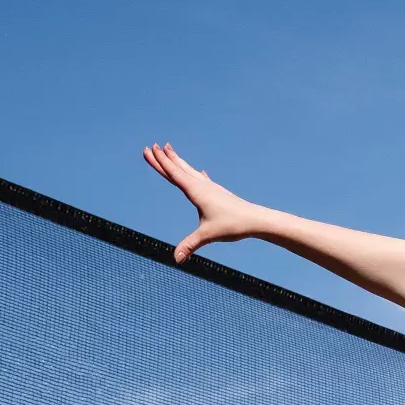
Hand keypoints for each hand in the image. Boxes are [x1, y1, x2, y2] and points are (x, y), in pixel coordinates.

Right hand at [142, 142, 264, 261]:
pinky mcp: (218, 193)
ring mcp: (211, 188)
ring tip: (170, 151)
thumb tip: (176, 259)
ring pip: (190, 171)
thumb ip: (190, 245)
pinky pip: (204, 179)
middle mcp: (203, 186)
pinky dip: (197, 174)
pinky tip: (200, 172)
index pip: (173, 174)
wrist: (256, 220)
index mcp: (197, 192)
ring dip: (178, 162)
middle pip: (179, 169)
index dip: (160, 162)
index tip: (149, 149)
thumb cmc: (233, 225)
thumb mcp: (208, 235)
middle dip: (164, 158)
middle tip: (151, 145)